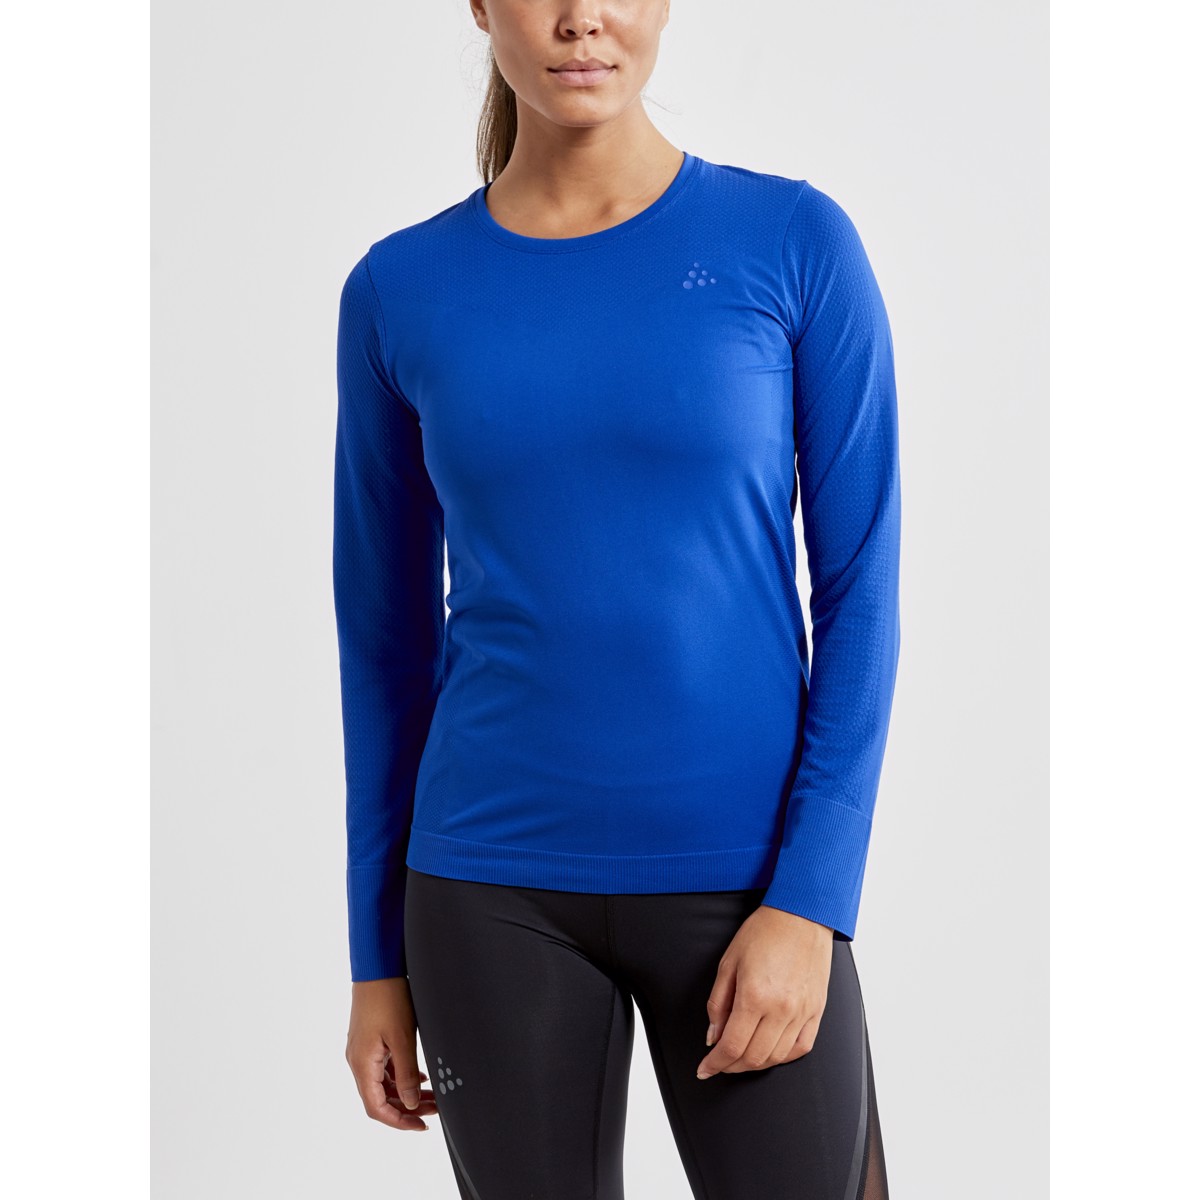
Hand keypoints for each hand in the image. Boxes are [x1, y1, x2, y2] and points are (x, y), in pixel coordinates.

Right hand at [346, 977, 438, 1130]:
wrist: (377, 966)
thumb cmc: (388, 997)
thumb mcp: (402, 1038)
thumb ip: (406, 1074)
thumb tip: (410, 1104)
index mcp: (362, 1064)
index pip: (376, 1108)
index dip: (398, 1121)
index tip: (421, 1125)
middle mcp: (359, 1061)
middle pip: (381, 1098)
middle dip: (407, 1107)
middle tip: (435, 1110)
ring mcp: (364, 1050)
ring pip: (384, 1083)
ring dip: (406, 1091)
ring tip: (433, 1095)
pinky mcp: (370, 1040)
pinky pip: (384, 1068)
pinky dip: (401, 1076)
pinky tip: (419, 1076)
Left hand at [695, 905, 833, 1078]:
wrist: (801, 914)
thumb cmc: (763, 932)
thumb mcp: (728, 962)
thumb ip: (718, 1003)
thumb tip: (713, 1036)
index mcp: (754, 996)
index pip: (732, 1046)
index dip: (715, 1063)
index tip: (704, 1069)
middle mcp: (781, 1009)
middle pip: (753, 1057)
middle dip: (731, 1066)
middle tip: (719, 1063)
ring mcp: (802, 1012)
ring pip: (777, 1057)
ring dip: (755, 1063)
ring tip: (740, 1057)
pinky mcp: (817, 1010)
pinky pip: (802, 1047)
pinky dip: (783, 1056)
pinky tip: (770, 1051)